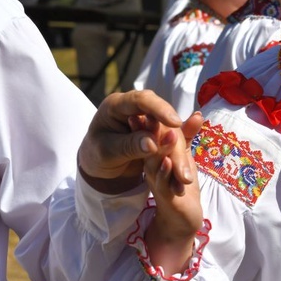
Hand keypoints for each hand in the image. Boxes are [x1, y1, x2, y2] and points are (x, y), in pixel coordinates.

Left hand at [77, 90, 195, 193]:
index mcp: (118, 105)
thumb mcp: (106, 152)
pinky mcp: (159, 133)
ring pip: (172, 133)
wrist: (99, 165)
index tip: (175, 123)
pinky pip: (173, 144)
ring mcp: (151, 121)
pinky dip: (178, 160)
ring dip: (179, 156)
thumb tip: (152, 144)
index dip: (159, 109)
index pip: (141, 100)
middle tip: (182, 167)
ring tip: (184, 179)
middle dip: (174, 143)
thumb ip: (128, 146)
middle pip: (162, 120)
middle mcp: (138, 109)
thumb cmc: (96, 155)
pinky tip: (183, 177)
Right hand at [143, 111, 203, 274]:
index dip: (146, 120)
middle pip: (148, 146)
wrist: (184, 217)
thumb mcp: (185, 156)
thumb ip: (188, 137)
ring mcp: (158, 181)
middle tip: (147, 113)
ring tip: (166, 133)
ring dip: (161, 148)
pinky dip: (165, 172)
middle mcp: (152, 167)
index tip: (144, 104)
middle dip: (148, 130)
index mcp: (155, 155)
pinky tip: (168, 161)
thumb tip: (197, 113)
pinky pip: (163, 183)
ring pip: (154, 163)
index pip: (148, 135)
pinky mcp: (166, 196)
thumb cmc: (182, 183)